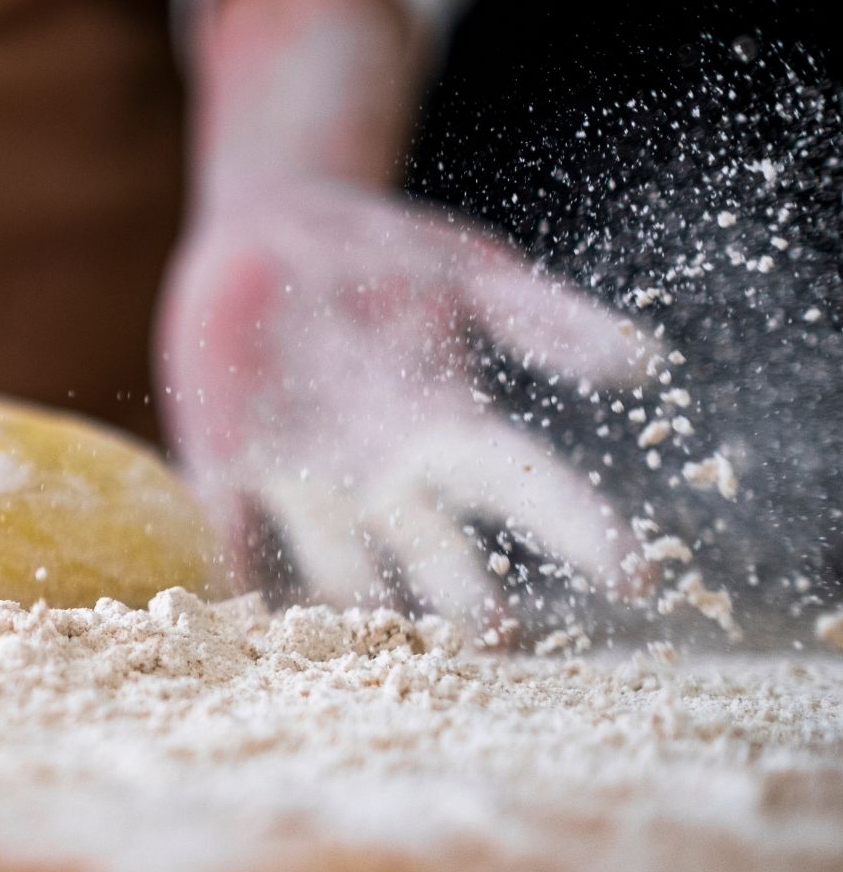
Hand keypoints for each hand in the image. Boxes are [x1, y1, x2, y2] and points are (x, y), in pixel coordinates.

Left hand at [157, 177, 652, 630]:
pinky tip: (237, 616)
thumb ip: (543, 318)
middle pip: (432, 555)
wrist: (266, 228)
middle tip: (499, 639)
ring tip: (365, 643)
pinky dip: (232, 577)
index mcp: (448, 428)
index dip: (579, 530)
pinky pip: (229, 535)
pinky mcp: (225, 471)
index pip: (527, 488)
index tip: (637, 577)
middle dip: (463, 600)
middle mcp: (382, 477)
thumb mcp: (466, 270)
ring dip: (350, 606)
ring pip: (335, 566)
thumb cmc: (379, 250)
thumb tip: (646, 366)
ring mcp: (301, 482)